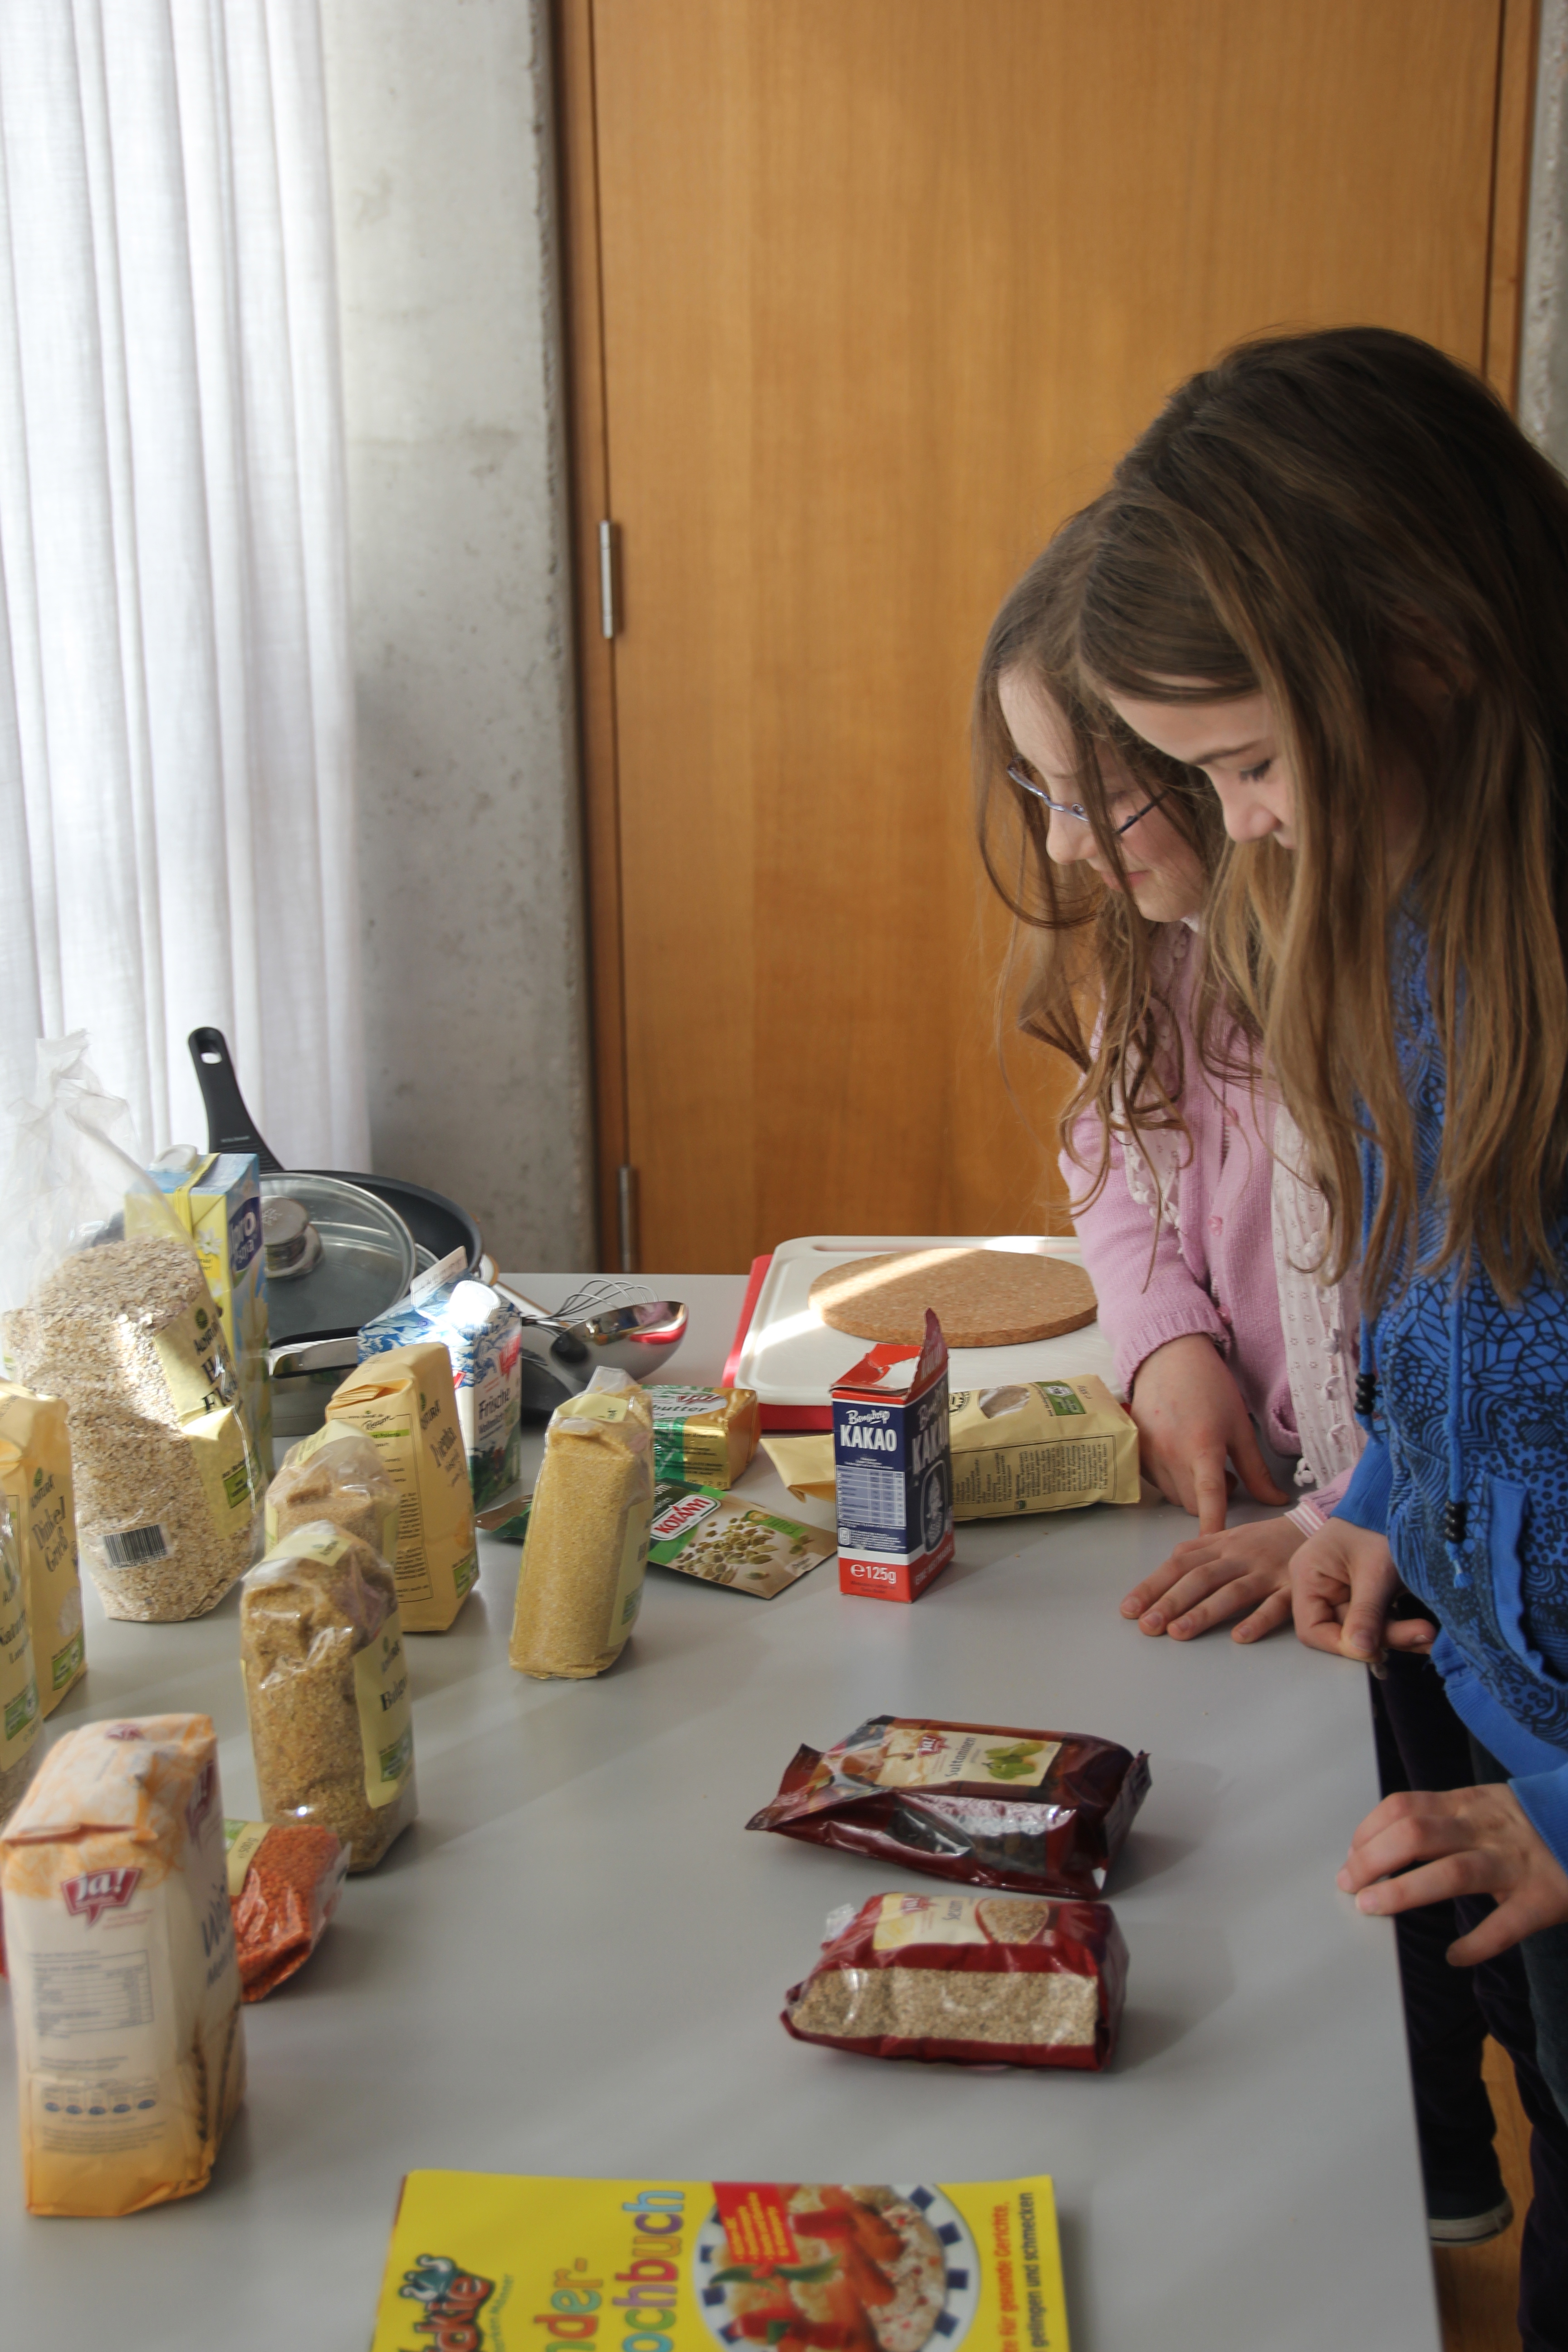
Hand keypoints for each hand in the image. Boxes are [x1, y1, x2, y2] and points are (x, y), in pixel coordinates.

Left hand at [1121, 1512, 1301, 1642]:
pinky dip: (1257, 1620)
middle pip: (1200, 1578)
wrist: (1317, 1528)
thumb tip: (1168, 1563)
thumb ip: (1199, 1550)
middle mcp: (1238, 1558)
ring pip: (1232, 1592)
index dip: (1153, 1585)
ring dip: (1203, 1613)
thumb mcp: (1230, 1537)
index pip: (1180, 1564)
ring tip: (1178, 1633)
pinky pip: (1275, 1606)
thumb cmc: (1266, 1539)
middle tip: (1147, 1626)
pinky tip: (1239, 1637)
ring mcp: (1266, 1573)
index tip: (1130, 1609)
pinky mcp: (1292, 1588)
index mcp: (1220, 1546)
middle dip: (1171, 1602)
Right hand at [1128, 1334, 1288, 1532]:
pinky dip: (1170, 1479)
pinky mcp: (1135, 1451)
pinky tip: (1178, 1455)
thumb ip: (1256, 1469)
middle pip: (1193, 1504)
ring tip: (1199, 1460)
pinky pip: (1156, 1482)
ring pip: (1174, 1496)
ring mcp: (1149, 1453)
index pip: (1210, 1498)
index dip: (1213, 1527)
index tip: (1215, 1547)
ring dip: (1189, 1490)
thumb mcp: (1240, 1427)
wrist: (1168, 1357)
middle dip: (1210, 1500)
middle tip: (1223, 1471)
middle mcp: (1171, 1454)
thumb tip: (1278, 1501)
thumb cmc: (1210, 1386)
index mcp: (1203, 1447)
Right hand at [1289, 1520, 1434, 1665]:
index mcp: (1308, 1578)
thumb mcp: (1374, 1570)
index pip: (1312, 1629)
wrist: (1400, 1497)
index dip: (1341, 1646)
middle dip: (1384, 1638)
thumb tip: (1361, 1652)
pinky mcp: (1368, 1595)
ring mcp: (1345, 1592)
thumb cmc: (1377, 1523)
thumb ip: (1366, 1613)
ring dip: (1399, 1635)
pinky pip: (1381, 1621)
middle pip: (1345, 1632)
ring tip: (1429, 1634)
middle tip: (1422, 1636)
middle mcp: (1321, 1589)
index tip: (1374, 1651)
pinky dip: (1403, 1627)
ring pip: (1368, 1630)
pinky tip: (1425, 1632)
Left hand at [1339, 1783, 1567, 1962]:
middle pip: (1416, 1834)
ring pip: (1453, 1872)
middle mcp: (1487, 1828)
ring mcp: (1516, 1862)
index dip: (1368, 1832)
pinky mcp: (1544, 1898)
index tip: (1351, 1857)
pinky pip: (1506, 1924)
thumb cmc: (1531, 1825)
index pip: (1404, 1807)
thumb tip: (1385, 1847)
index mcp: (1469, 1803)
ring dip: (1405, 1891)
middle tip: (1349, 1885)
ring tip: (1373, 1908)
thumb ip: (1444, 1820)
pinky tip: (1455, 1956)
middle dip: (1373, 1859)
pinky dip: (1477, 1943)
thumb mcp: (1486, 1808)